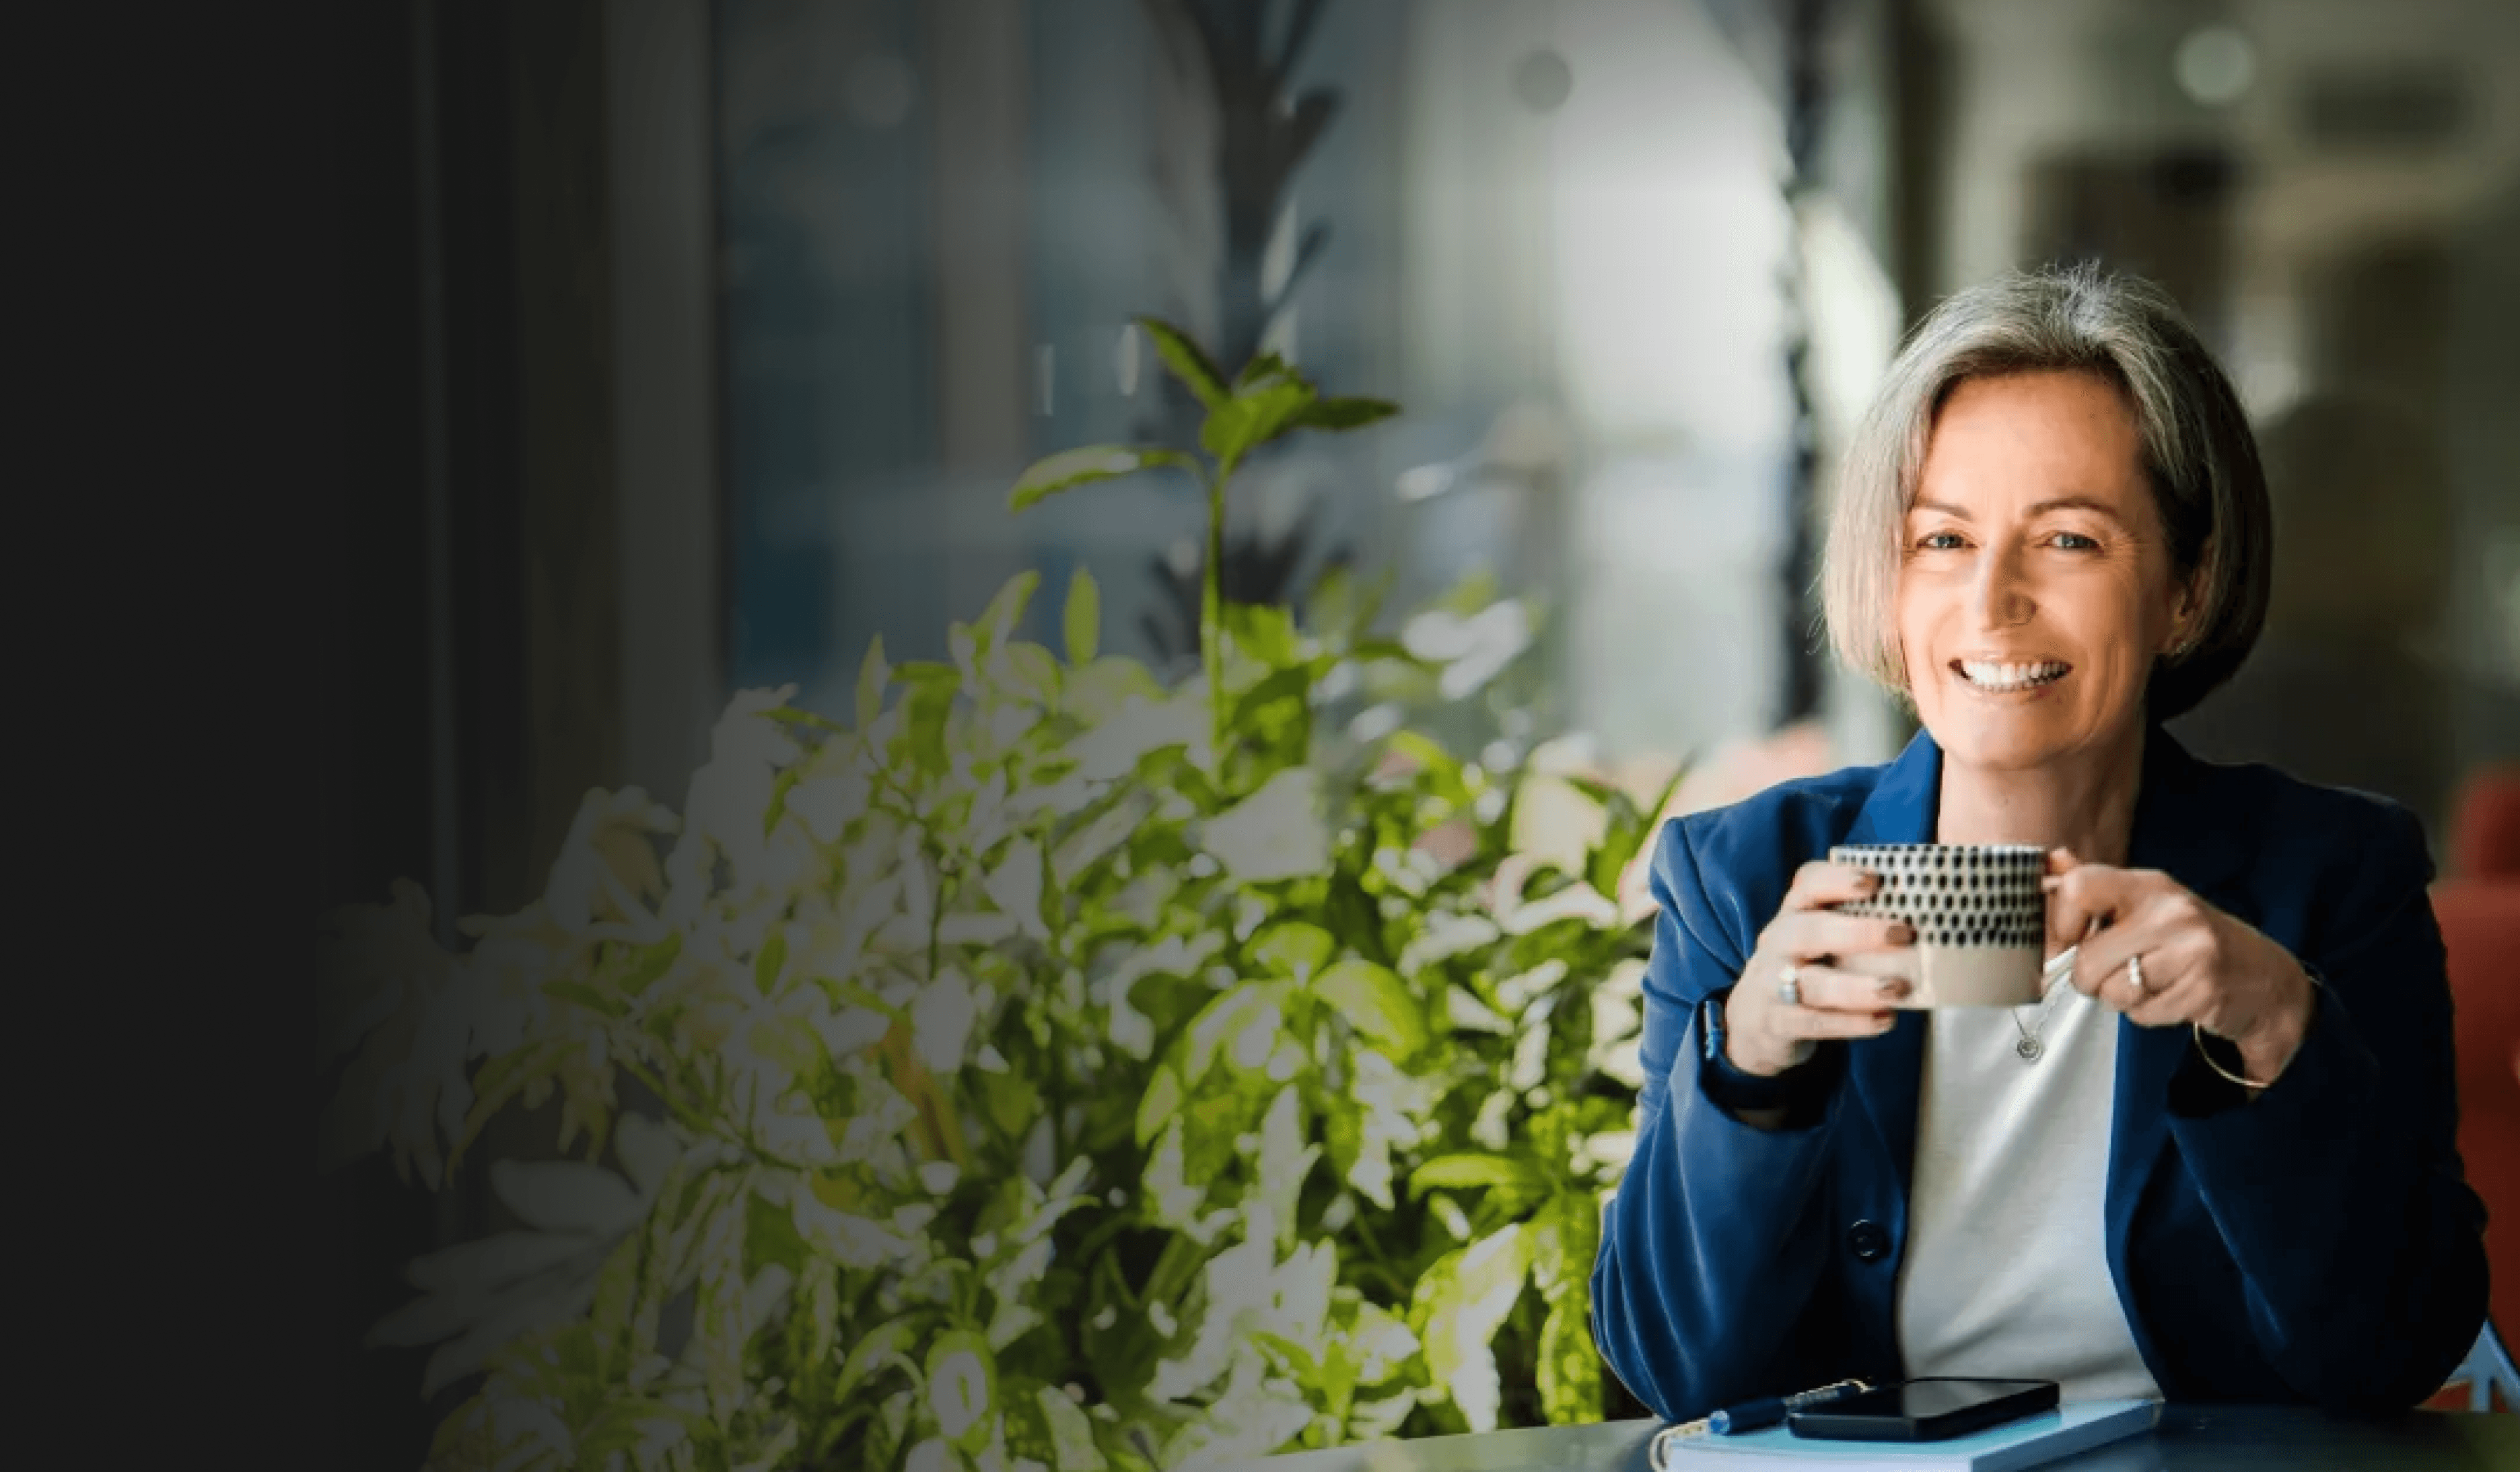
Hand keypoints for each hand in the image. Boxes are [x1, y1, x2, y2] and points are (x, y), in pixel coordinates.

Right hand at [1724, 861, 1915, 1076]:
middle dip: (1857, 932)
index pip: (1808, 884)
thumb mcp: (1820, 937)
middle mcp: (1779, 942)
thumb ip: (1858, 923)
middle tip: (1903, 933)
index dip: (1838, 879)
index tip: (1876, 881)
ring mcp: (1772, 983)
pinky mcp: (1778, 1022)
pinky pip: (1814, 1022)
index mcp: (1794, 913)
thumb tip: (1932, 917)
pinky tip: (1884, 1020)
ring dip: (1858, 986)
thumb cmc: (1806, 967)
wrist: (1754, 1018)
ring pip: (1811, 983)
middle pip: (1808, 930)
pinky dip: (1851, 1023)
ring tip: (1897, 988)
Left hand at [2045, 849, 2315, 1082]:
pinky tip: (2171, 996)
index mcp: (2148, 885)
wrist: (2264, 978)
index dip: (2059, 924)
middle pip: (2087, 960)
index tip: (2067, 942)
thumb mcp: (2145, 904)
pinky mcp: (2204, 991)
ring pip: (2112, 992)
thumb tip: (2051, 862)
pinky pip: (2142, 1014)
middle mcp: (2170, 912)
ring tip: (2150, 982)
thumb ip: (2094, 889)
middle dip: (2090, 979)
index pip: (2077, 888)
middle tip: (2116, 972)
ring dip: (2120, 998)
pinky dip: (2147, 1014)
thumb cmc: (2190, 941)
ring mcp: (2192, 952)